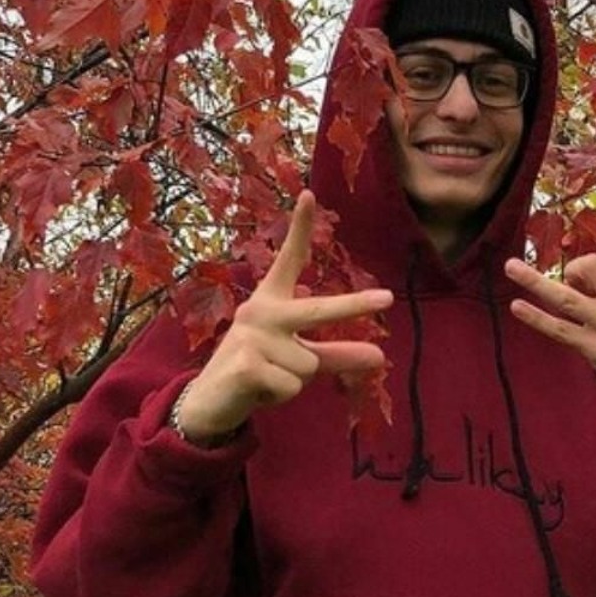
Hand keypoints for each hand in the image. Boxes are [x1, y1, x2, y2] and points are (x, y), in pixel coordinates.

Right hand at [177, 191, 393, 439]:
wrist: (207, 404)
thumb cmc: (257, 373)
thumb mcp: (300, 360)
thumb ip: (337, 355)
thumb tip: (381, 356)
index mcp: (271, 302)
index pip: (289, 260)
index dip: (299, 227)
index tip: (309, 192)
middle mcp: (260, 311)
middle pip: (317, 308)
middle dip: (352, 305)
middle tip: (388, 297)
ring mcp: (250, 336)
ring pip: (309, 363)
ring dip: (295, 381)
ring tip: (267, 380)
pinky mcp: (246, 365)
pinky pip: (293, 385)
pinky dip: (282, 396)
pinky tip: (257, 391)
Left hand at [503, 180, 595, 372]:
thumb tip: (575, 269)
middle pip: (590, 268)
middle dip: (578, 268)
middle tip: (581, 281)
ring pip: (564, 298)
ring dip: (533, 281)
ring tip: (510, 266)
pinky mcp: (593, 349)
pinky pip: (557, 329)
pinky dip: (536, 317)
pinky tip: (517, 305)